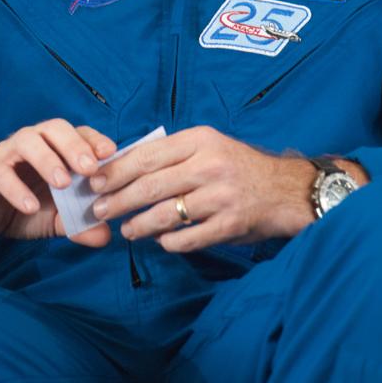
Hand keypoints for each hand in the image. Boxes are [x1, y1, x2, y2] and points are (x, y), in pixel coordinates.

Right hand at [0, 120, 115, 247]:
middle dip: (74, 146)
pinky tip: (30, 206)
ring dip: (47, 160)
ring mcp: (6, 154)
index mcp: (53, 147)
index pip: (77, 132)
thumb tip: (105, 236)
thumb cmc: (25, 208)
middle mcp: (31, 143)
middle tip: (90, 169)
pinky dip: (17, 188)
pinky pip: (0, 173)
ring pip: (26, 142)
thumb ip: (79, 224)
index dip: (94, 140)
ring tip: (62, 184)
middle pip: (53, 128)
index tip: (111, 154)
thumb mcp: (56, 219)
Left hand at [89, 125, 320, 251]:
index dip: (117, 170)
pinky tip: (160, 241)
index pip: (147, 155)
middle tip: (100, 211)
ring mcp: (220, 196)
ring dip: (139, 225)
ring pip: (166, 214)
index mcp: (200, 140)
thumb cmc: (239, 167)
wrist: (286, 190)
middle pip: (151, 185)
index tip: (95, 182)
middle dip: (119, 200)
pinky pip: (188, 238)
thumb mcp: (209, 146)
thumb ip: (173, 154)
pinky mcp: (230, 224)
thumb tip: (124, 168)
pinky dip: (169, 242)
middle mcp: (209, 165)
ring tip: (127, 230)